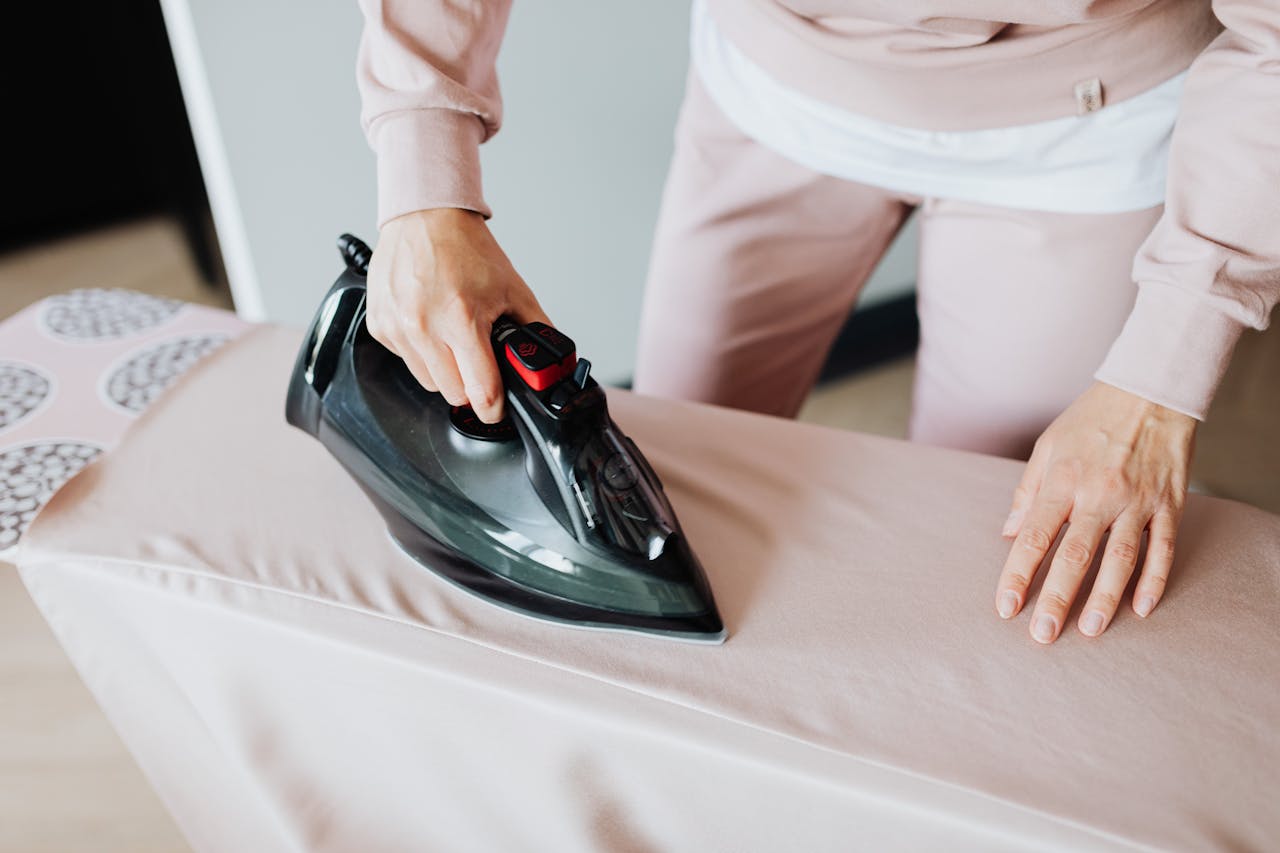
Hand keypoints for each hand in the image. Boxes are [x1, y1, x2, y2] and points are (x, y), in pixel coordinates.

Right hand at [365, 208, 549, 423]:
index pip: (480, 391)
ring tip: (454, 339)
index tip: (497, 407)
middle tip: (479, 362)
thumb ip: (536, 329)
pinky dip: (422, 354)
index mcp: (461, 319)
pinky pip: (406, 362)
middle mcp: (424, 326)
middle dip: (471, 385)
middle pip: (453, 394)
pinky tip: (431, 326)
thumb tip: (552, 361)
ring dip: (445, 372)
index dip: (494, 407)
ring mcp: (398, 328)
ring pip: (428, 383)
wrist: (425, 217)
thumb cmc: (466, 250)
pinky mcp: (380, 327)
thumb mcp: (514, 289)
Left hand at [995, 381, 1196, 642]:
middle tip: (1042, 634)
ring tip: (1090, 630)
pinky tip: (1142, 608)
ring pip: (1120, 559)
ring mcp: (1137, 501)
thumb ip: (1027, 491)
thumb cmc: (1090, 420)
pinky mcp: (1169, 504)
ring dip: (1104, 598)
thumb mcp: (1048, 446)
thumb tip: (1007, 533)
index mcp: (1063, 480)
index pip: (1034, 536)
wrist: (1149, 391)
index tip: (1006, 606)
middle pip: (1075, 555)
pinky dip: (1154, 580)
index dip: (1019, 574)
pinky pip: (1162, 548)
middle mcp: (1099, 494)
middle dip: (1057, 598)